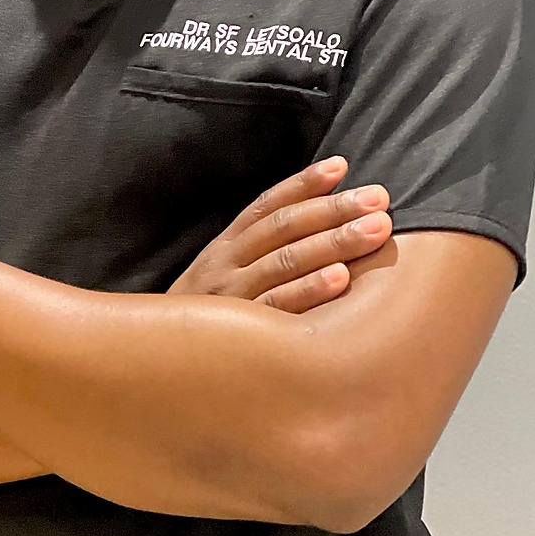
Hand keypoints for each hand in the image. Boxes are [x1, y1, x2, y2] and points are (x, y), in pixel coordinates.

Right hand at [166, 157, 390, 312]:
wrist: (156, 369)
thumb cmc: (206, 322)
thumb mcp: (221, 279)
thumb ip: (258, 255)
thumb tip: (315, 227)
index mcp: (225, 247)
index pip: (268, 205)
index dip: (304, 183)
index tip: (341, 167)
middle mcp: (226, 264)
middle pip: (284, 227)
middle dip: (334, 209)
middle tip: (378, 199)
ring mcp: (232, 297)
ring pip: (285, 260)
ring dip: (334, 242)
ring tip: (374, 230)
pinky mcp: (239, 333)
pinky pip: (278, 306)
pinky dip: (310, 289)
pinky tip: (343, 277)